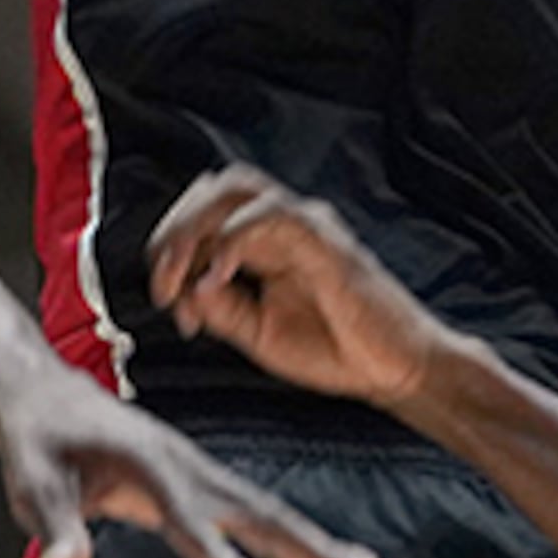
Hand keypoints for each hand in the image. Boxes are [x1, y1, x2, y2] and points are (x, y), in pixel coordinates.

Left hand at [0, 358, 390, 557]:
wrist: (45, 390)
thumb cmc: (37, 439)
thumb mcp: (30, 480)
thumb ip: (53, 527)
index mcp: (147, 461)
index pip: (185, 517)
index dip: (214, 556)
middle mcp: (187, 466)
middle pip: (261, 514)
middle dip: (316, 553)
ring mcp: (201, 474)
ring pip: (272, 516)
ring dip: (324, 550)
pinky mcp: (203, 485)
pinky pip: (260, 517)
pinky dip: (302, 541)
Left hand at [149, 167, 464, 412]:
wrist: (394, 370)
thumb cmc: (336, 347)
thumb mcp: (259, 333)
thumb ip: (219, 309)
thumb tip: (181, 292)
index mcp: (263, 242)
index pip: (203, 213)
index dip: (170, 247)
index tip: (163, 299)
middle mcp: (282, 224)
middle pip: (214, 188)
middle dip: (175, 229)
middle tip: (162, 283)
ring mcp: (306, 226)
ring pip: (238, 188)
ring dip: (197, 224)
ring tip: (180, 272)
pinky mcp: (327, 240)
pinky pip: (275, 216)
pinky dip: (236, 237)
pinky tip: (220, 274)